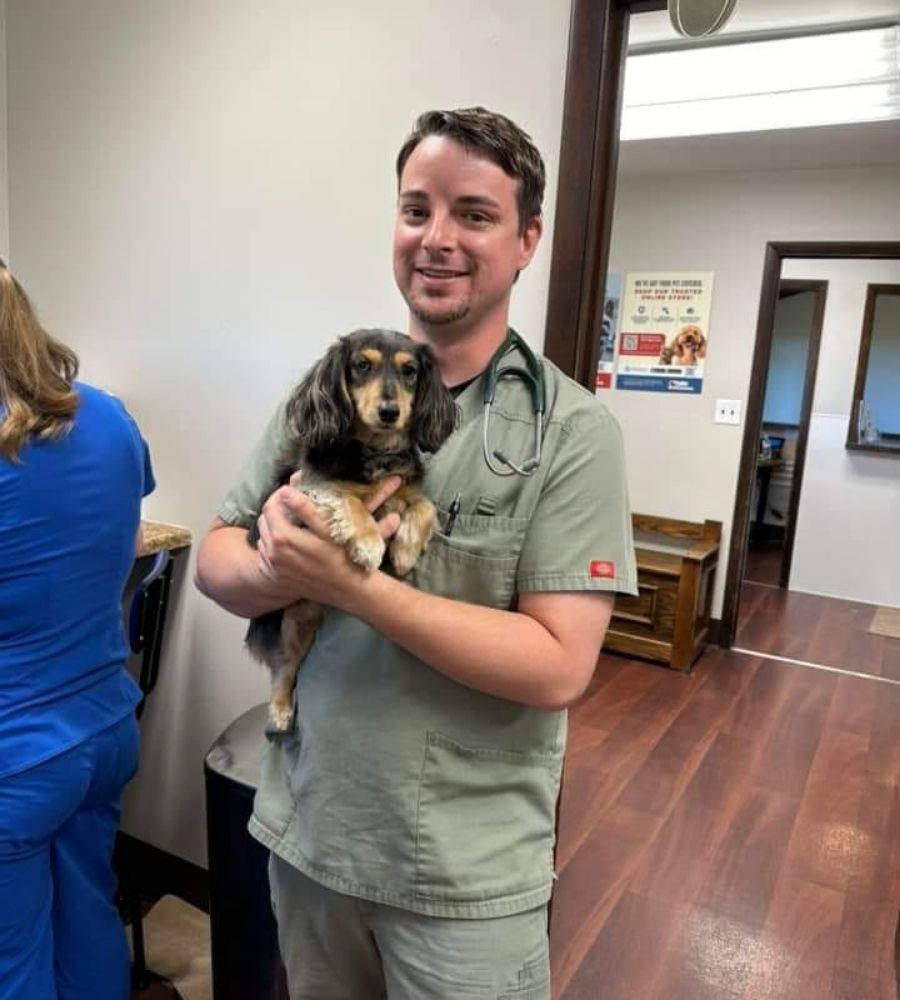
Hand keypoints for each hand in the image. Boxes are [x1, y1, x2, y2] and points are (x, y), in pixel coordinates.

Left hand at [253, 475, 402, 606]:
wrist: (349, 590)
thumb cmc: (344, 557)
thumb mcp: (328, 529)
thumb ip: (305, 509)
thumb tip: (285, 491)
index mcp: (282, 538)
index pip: (270, 506)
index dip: (279, 496)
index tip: (292, 492)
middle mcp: (272, 553)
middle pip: (264, 519)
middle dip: (277, 510)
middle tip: (295, 509)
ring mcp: (272, 566)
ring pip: (264, 536)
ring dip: (275, 527)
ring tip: (295, 526)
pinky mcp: (275, 576)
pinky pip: (266, 552)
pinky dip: (274, 544)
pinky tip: (292, 545)